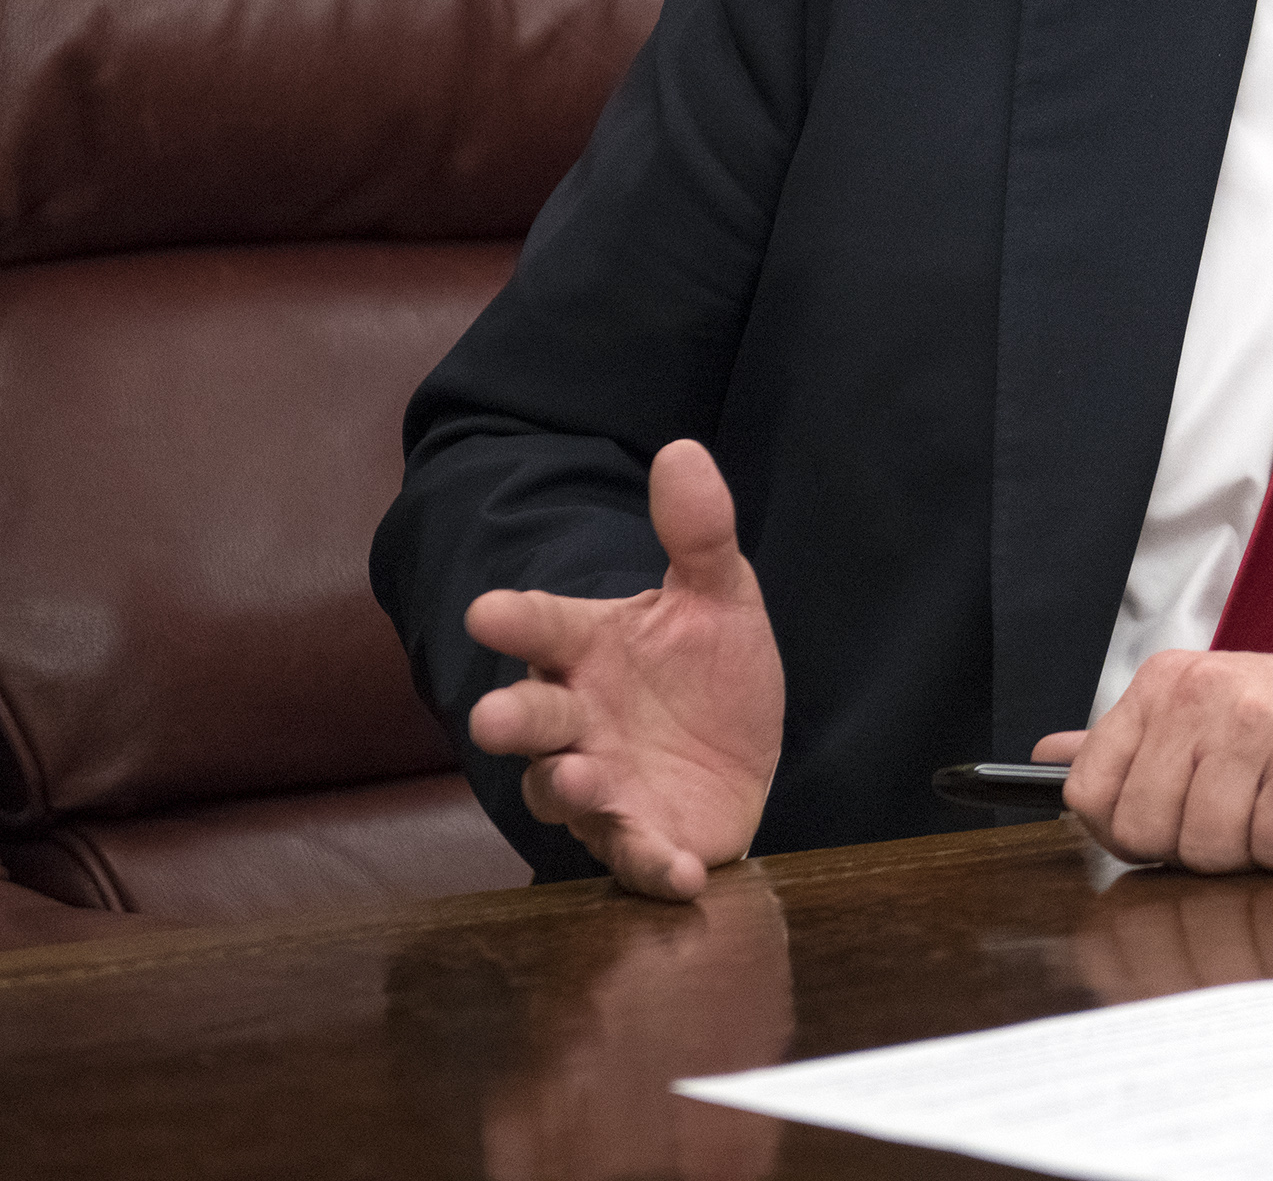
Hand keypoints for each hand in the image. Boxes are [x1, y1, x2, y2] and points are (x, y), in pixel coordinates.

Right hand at [465, 439, 784, 901]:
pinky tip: (684, 871)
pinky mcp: (640, 836)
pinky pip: (638, 855)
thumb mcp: (718, 596)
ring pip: (564, 788)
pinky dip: (655, 867)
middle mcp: (581, 718)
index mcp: (590, 648)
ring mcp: (603, 782)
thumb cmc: (707, 669)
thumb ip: (698, 533)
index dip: (516, 619)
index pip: (543, 626)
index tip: (487, 611)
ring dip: (567, 787)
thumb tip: (683, 451)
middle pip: (534, 716)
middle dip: (511, 717)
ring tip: (581, 776)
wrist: (736, 753)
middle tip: (493, 716)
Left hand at [1034, 645, 1272, 873]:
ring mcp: (1262, 724)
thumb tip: (1049, 757)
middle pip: (1147, 834)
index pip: (1090, 794)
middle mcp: (1207, 693)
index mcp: (1169, 682)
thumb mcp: (1215, 715)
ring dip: (1260, 848)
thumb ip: (1130, 741)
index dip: (1133, 829)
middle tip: (1252, 806)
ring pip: (1210, 850)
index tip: (1184, 811)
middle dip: (1201, 845)